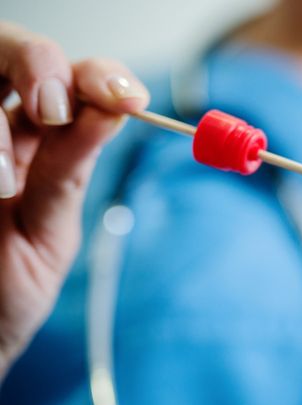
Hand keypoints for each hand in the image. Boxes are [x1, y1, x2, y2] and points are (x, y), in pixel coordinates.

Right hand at [0, 22, 148, 377]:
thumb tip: (115, 109)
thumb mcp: (48, 231)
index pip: (72, 80)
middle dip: (36, 65)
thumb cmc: (3, 291)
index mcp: (39, 143)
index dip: (99, 75)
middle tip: (54, 109)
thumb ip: (69, 170)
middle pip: (7, 51)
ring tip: (2, 183)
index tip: (125, 97)